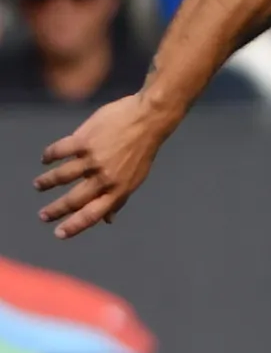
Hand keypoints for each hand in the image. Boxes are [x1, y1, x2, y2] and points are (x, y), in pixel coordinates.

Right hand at [35, 93, 175, 238]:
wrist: (149, 118)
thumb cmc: (142, 149)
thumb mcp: (135, 177)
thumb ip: (119, 198)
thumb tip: (108, 220)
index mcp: (118, 189)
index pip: (93, 214)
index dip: (74, 226)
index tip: (59, 234)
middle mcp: (105, 178)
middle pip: (73, 200)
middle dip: (55, 210)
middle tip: (43, 215)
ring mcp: (93, 159)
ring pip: (61, 176)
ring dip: (47, 183)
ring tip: (38, 185)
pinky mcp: (84, 140)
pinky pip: (59, 151)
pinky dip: (49, 156)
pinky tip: (46, 160)